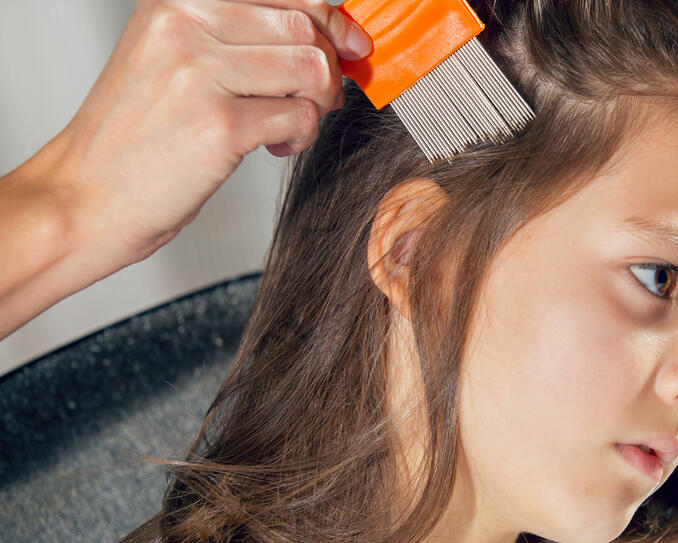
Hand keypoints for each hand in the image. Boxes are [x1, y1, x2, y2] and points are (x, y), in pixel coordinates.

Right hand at [42, 0, 371, 265]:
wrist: (86, 195)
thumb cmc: (137, 133)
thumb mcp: (174, 55)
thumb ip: (239, 32)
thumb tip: (329, 30)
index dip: (329, 18)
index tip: (349, 44)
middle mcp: (184, 24)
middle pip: (304, 29)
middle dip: (327, 68)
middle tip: (316, 99)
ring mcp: (201, 74)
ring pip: (311, 69)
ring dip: (317, 103)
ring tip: (290, 124)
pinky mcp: (220, 126)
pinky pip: (300, 116)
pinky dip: (301, 136)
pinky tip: (273, 147)